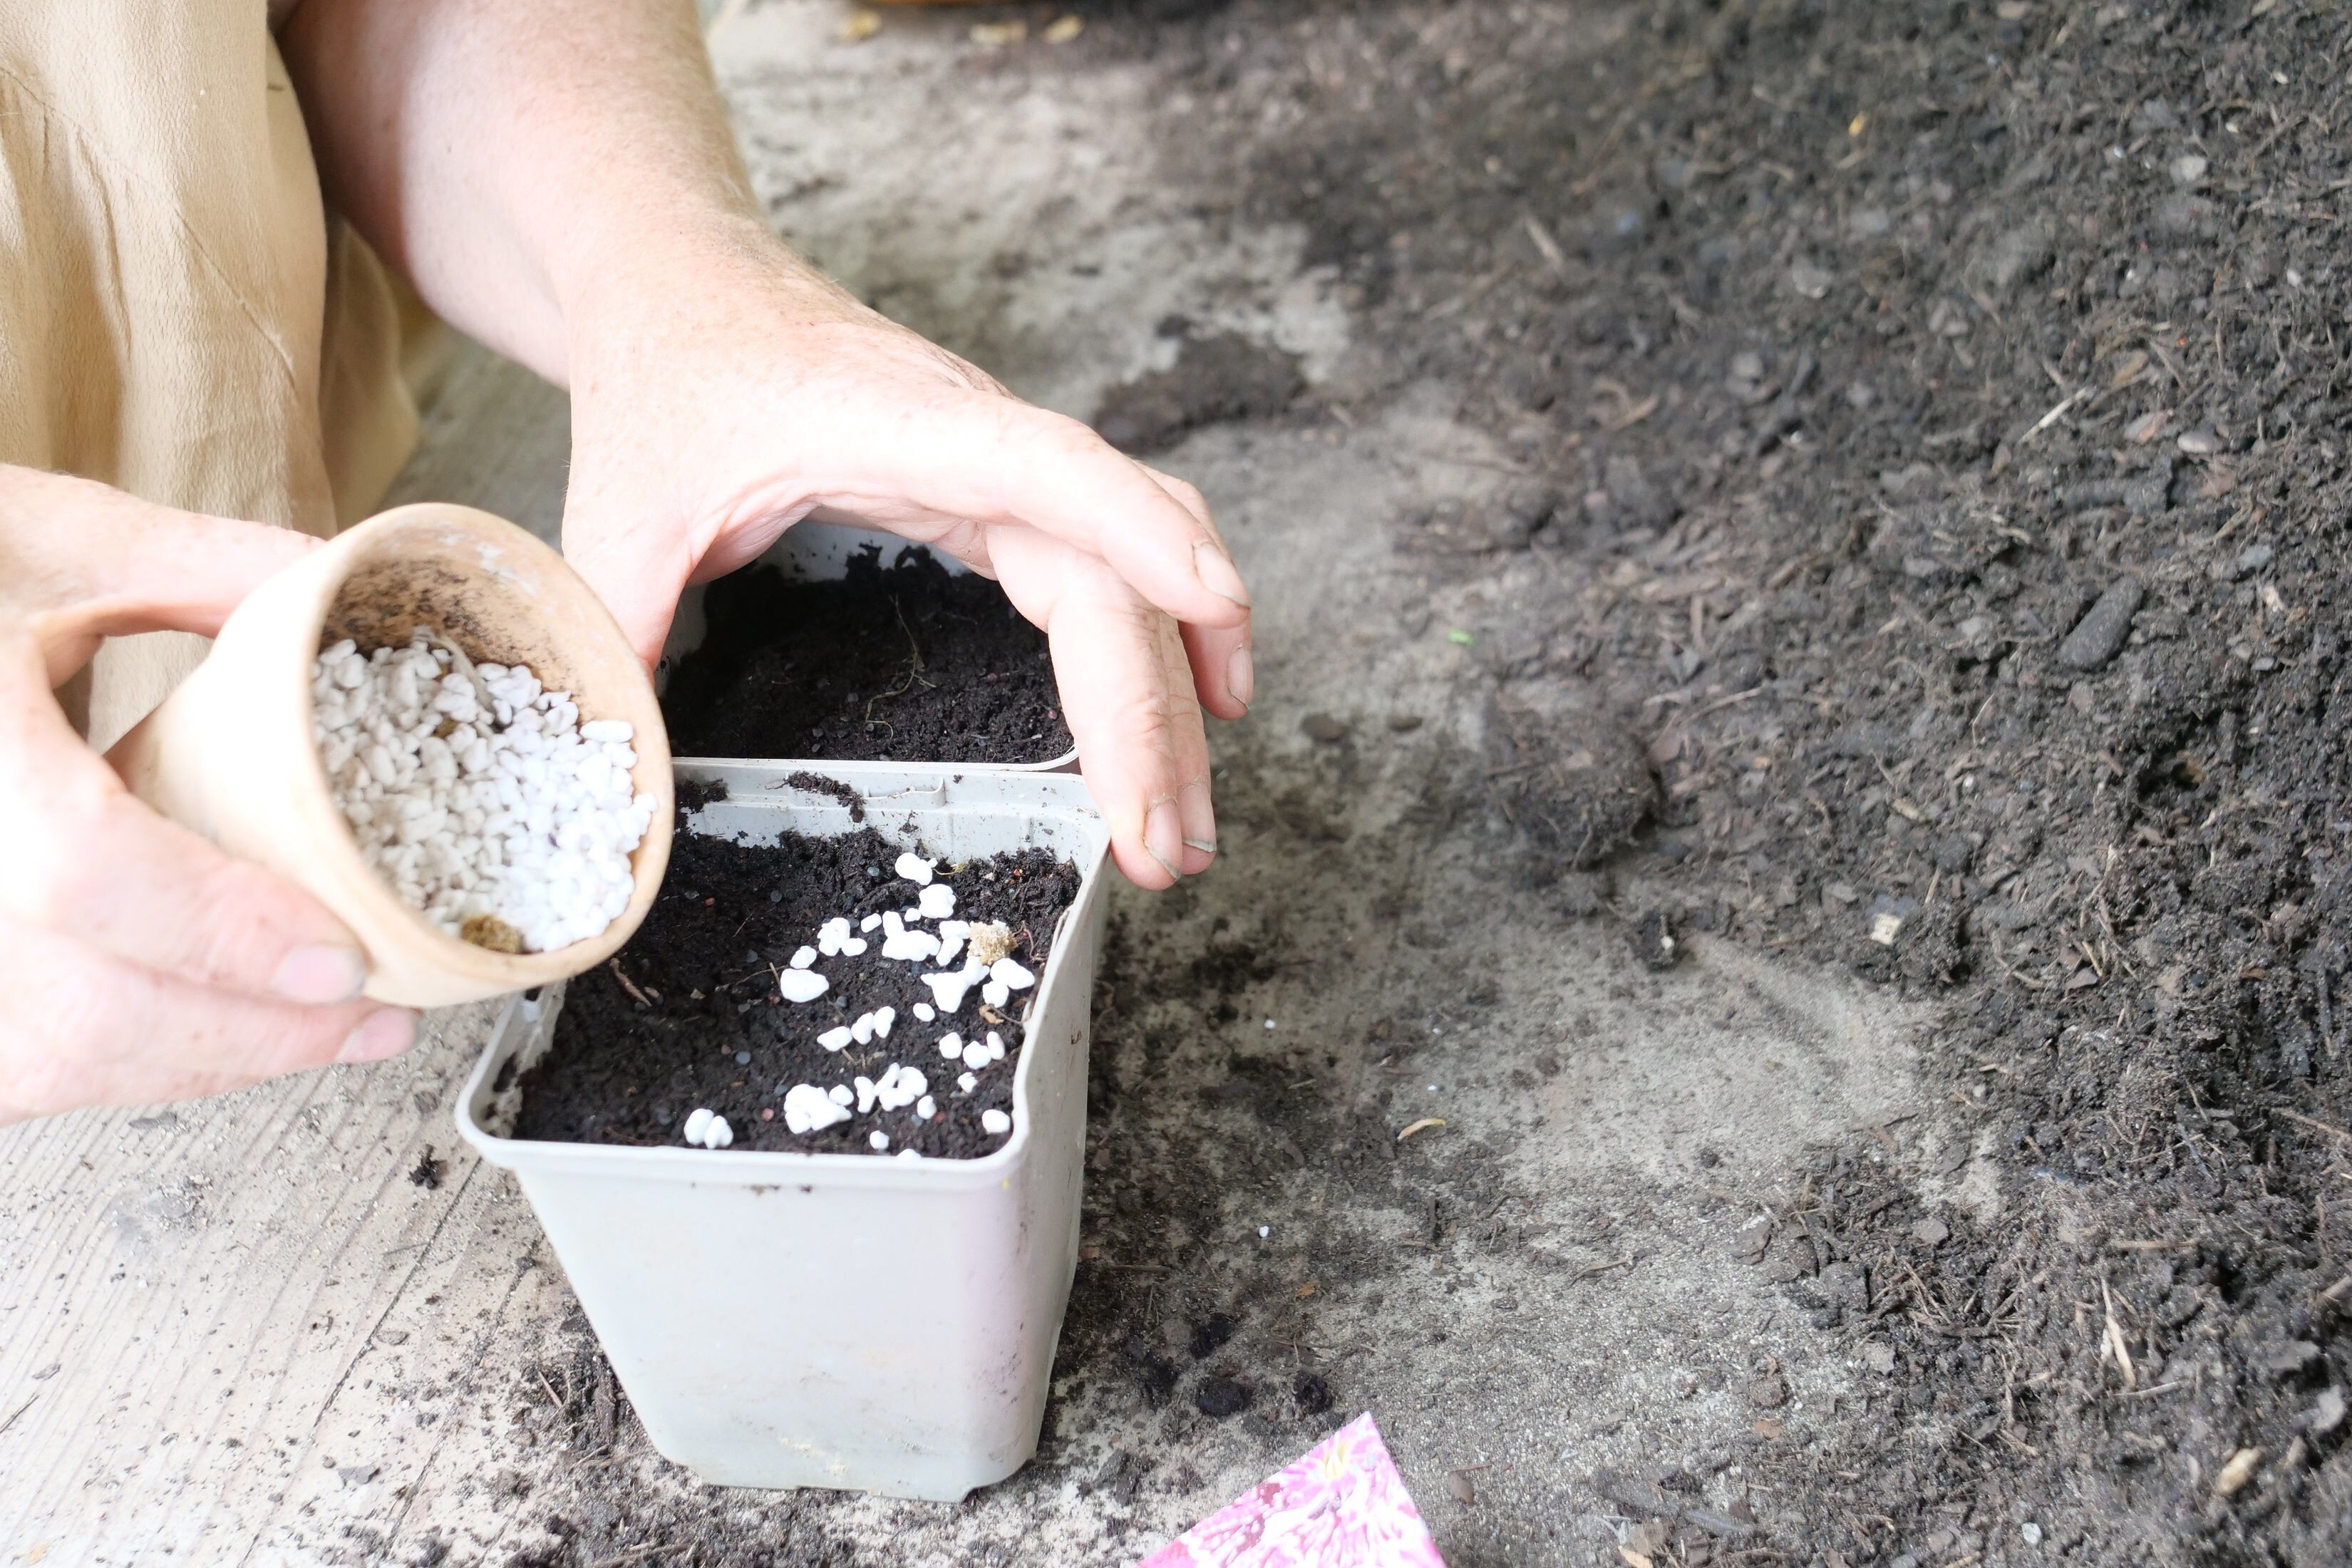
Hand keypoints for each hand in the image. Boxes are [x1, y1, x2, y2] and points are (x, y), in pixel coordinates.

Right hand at [0, 468, 417, 1125]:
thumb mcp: (36, 532)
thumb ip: (199, 565)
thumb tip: (335, 587)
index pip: (85, 871)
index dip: (222, 930)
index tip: (341, 960)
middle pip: (79, 1009)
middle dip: (248, 1035)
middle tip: (368, 1019)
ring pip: (40, 1063)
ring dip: (190, 1066)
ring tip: (312, 1036)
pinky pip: (7, 1068)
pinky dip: (107, 1069)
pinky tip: (197, 1043)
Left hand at [556, 228, 1252, 889]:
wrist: (686, 282)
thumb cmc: (666, 373)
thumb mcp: (618, 512)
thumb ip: (619, 637)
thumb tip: (612, 785)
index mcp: (900, 426)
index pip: (1051, 470)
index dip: (1139, 533)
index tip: (1216, 605)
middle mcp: (979, 441)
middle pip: (1113, 571)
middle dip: (1154, 712)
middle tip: (1165, 849)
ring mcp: (1004, 468)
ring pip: (1136, 575)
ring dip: (1176, 694)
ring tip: (1188, 821)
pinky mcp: (1005, 494)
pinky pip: (1117, 562)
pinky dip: (1168, 634)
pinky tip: (1193, 709)